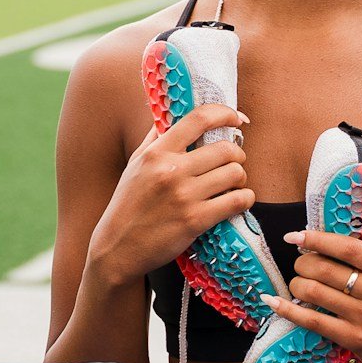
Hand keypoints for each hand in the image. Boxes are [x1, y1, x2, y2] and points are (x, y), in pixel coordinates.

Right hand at [85, 104, 255, 282]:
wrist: (116, 249)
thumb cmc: (127, 205)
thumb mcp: (135, 165)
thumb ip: (154, 138)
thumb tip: (170, 113)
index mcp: (157, 153)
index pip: (198, 119)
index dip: (224, 113)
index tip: (236, 117)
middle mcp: (171, 171)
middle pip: (226, 149)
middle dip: (237, 155)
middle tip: (233, 163)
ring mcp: (184, 196)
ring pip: (235, 174)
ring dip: (240, 179)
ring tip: (233, 184)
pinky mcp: (195, 220)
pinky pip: (236, 201)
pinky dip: (244, 199)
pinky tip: (239, 200)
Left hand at [275, 168, 361, 362]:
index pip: (349, 249)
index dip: (317, 239)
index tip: (296, 235)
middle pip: (326, 270)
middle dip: (303, 262)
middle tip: (300, 259)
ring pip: (315, 294)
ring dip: (297, 283)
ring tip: (298, 279)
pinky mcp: (355, 340)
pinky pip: (312, 322)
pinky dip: (288, 310)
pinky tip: (274, 302)